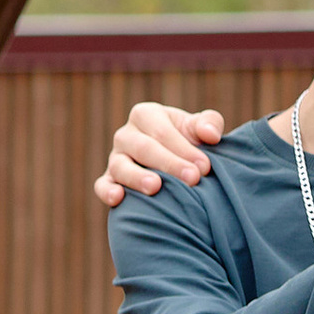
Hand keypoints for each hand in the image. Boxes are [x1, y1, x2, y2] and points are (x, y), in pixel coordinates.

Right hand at [94, 101, 223, 206]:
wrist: (175, 166)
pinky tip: (118, 198)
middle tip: (193, 179)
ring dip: (137, 177)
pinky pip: (102, 186)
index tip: (205, 167)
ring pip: (121, 166)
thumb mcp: (199, 130)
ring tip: (155, 187)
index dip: (184, 148)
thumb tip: (211, 135)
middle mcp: (126, 135)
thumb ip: (209, 124)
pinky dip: (107, 192)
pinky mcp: (108, 180)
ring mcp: (115, 158)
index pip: (163, 131)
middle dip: (169, 163)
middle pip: (144, 148)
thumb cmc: (188, 144)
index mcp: (146, 115)